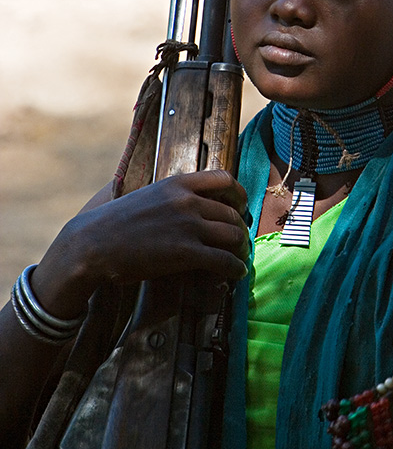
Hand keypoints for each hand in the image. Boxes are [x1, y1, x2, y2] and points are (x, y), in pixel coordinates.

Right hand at [32, 169, 248, 317]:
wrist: (92, 245)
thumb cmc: (115, 223)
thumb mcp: (148, 196)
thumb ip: (173, 196)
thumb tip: (193, 204)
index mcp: (178, 183)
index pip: (224, 179)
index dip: (238, 194)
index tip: (240, 206)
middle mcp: (187, 201)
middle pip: (231, 212)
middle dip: (240, 228)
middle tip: (239, 240)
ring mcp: (188, 226)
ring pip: (233, 235)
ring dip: (241, 248)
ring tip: (240, 257)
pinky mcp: (186, 253)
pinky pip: (224, 260)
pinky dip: (235, 267)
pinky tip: (236, 273)